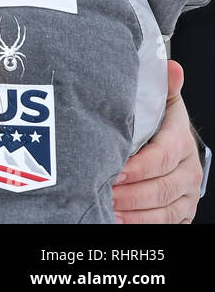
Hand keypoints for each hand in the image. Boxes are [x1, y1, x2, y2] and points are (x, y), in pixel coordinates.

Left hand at [111, 60, 201, 222]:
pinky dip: (141, 224)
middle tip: (102, 193)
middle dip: (130, 194)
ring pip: (163, 209)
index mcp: (180, 142)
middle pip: (161, 188)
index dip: (137, 167)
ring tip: (107, 210)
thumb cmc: (159, 124)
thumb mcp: (162, 103)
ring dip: (133, 213)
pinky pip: (165, 224)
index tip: (113, 172)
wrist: (175, 146)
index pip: (161, 157)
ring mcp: (186, 194)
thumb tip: (171, 66)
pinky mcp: (181, 212)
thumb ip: (163, 87)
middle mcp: (187, 170)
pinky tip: (118, 222)